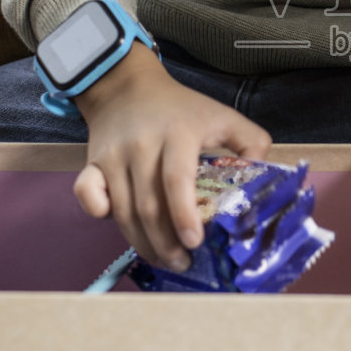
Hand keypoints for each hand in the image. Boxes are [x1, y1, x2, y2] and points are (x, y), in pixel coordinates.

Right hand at [71, 46, 271, 269]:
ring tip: (165, 258)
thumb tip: (264, 174)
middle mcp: (141, 145)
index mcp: (178, 134)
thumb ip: (251, 141)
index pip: (176, 180)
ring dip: (143, 242)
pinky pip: (87, 195)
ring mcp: (113, 155)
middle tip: (184, 263)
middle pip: (148, 206)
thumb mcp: (222, 115)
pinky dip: (99, 214)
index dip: (184, 215)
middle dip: (166, 244)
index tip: (196, 242)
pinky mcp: (92, 163)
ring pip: (123, 211)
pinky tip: (122, 227)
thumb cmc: (181, 108)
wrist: (127, 87)